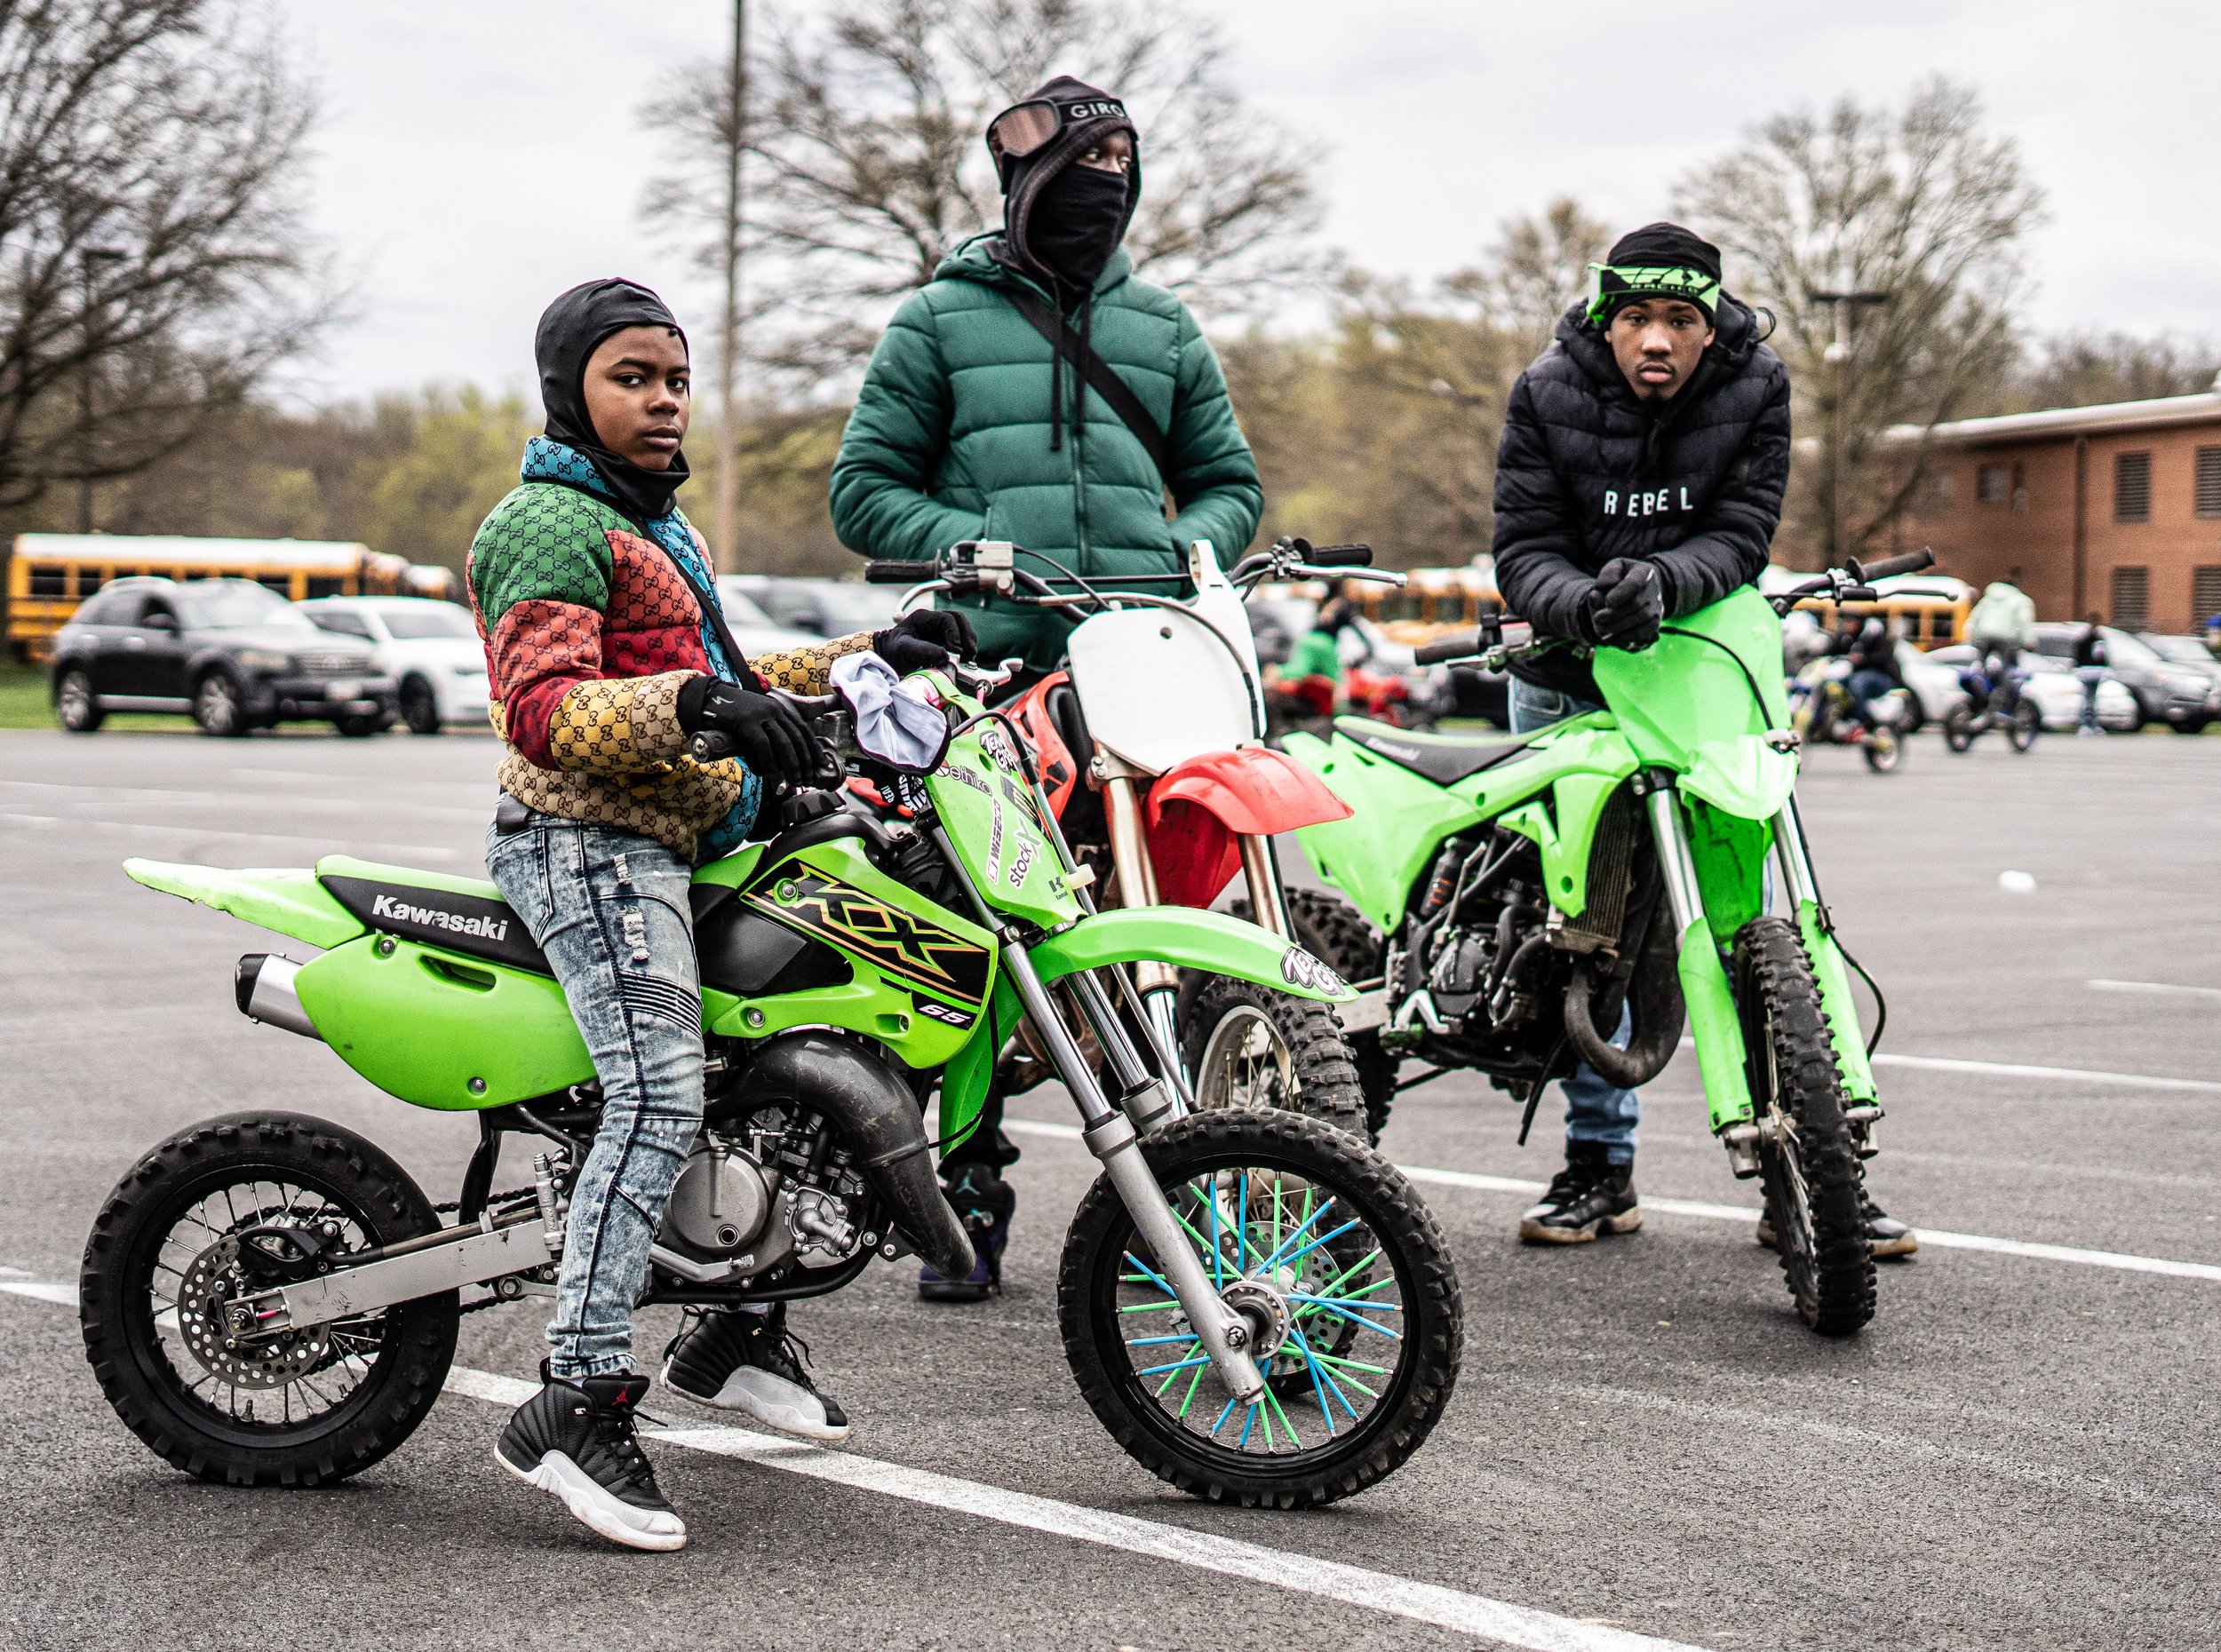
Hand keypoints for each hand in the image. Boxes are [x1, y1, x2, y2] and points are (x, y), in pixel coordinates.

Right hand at [677, 678, 819, 784]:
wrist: (710, 699)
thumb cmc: (734, 716)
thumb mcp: (757, 721)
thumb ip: (770, 735)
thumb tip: (781, 763)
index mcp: (779, 709)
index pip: (803, 730)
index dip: (814, 748)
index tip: (821, 764)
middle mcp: (774, 710)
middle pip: (797, 738)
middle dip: (806, 761)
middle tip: (809, 779)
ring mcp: (760, 714)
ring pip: (784, 743)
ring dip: (792, 765)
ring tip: (795, 781)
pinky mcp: (746, 721)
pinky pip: (762, 745)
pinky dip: (769, 762)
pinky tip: (772, 775)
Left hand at [873, 608, 977, 674]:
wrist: (886, 659)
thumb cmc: (891, 651)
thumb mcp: (904, 649)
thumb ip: (924, 651)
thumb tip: (946, 656)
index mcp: (923, 617)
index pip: (948, 618)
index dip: (955, 634)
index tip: (955, 651)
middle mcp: (933, 622)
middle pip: (959, 621)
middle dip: (967, 636)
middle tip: (969, 653)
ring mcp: (939, 632)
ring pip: (962, 631)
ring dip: (967, 643)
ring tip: (968, 658)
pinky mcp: (942, 643)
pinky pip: (959, 642)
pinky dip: (964, 650)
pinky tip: (963, 661)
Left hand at [1582, 558, 1662, 648]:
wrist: (1640, 589)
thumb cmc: (1622, 577)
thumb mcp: (1613, 568)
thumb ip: (1608, 574)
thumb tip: (1607, 587)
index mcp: (1644, 572)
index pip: (1634, 583)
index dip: (1621, 593)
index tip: (1608, 601)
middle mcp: (1654, 590)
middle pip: (1636, 604)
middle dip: (1614, 614)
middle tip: (1597, 618)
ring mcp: (1657, 607)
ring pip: (1640, 620)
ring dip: (1618, 626)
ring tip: (1601, 627)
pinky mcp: (1655, 623)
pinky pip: (1643, 632)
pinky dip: (1626, 636)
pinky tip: (1611, 636)